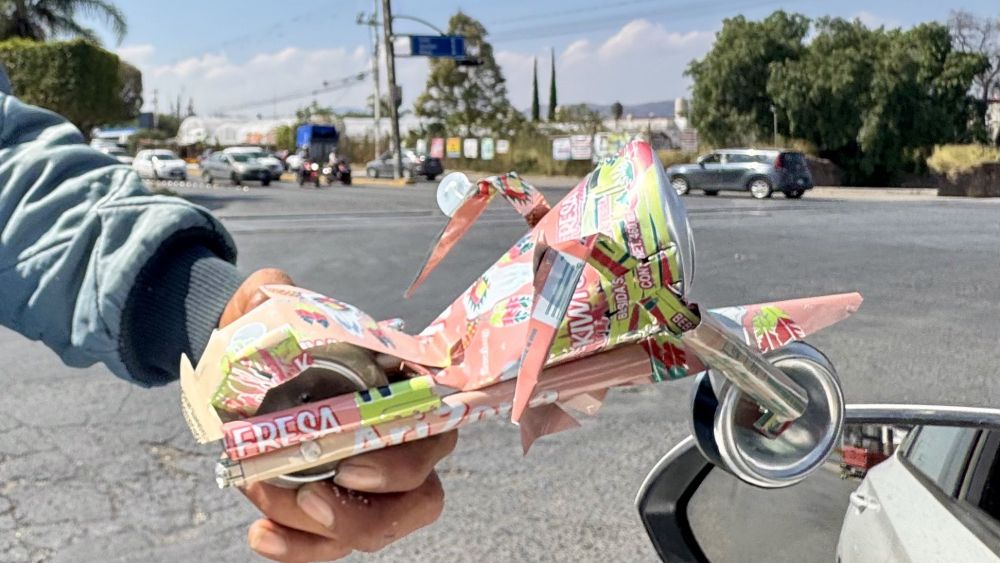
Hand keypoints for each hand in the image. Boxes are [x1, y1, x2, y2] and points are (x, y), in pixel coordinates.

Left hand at [217, 268, 457, 560]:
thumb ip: (272, 294)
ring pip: (383, 524)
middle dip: (366, 510)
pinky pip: (336, 543)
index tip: (351, 467)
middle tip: (307, 496)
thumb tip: (274, 290)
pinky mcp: (344, 508)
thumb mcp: (270, 306)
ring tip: (265, 507)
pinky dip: (301, 548)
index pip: (437, 426)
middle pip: (421, 491)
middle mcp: (407, 438)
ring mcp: (378, 480)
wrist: (240, 368)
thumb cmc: (272, 336)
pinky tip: (260, 535)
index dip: (407, 456)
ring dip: (328, 530)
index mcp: (407, 386)